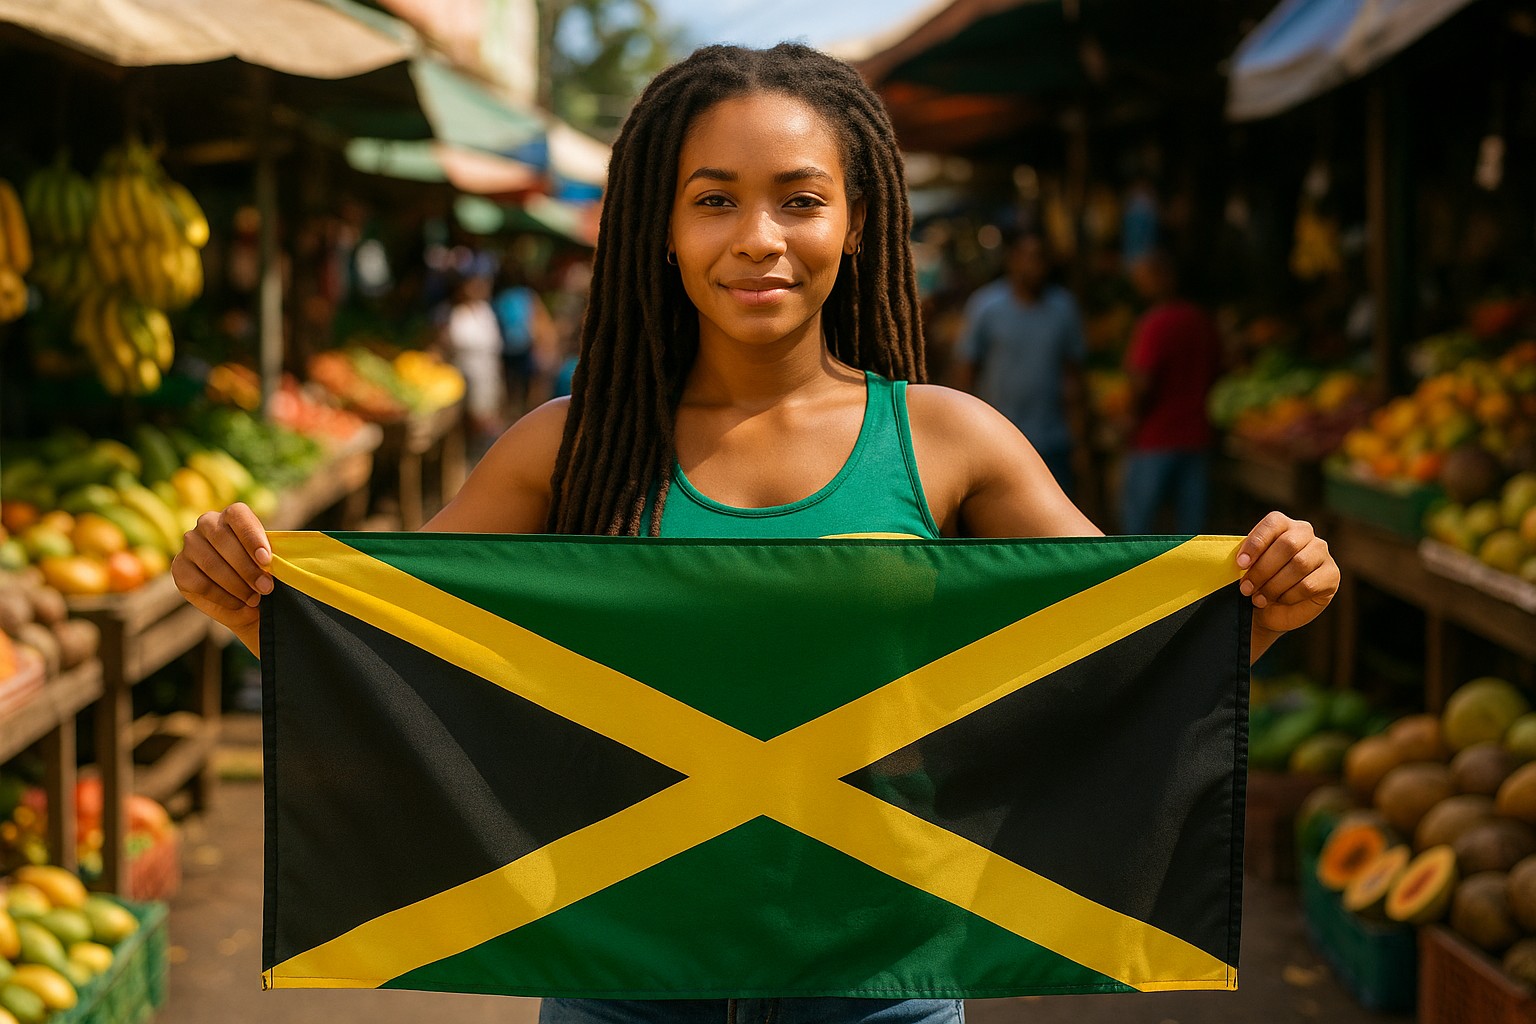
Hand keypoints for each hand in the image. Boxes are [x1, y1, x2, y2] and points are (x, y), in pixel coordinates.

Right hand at [171, 502, 272, 654]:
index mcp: (232, 515)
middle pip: (222, 539)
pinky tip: (237, 603)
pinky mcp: (180, 568)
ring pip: (210, 563)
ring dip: (236, 584)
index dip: (252, 537)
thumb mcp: (272, 565)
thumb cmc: (264, 576)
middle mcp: (207, 524)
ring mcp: (190, 545)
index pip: (238, 515)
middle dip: (247, 568)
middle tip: (266, 588)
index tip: (266, 560)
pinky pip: (198, 582)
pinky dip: (222, 596)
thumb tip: (275, 561)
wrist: (249, 602)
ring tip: (254, 598)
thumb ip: (271, 558)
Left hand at [1236, 511, 1339, 652]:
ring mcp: (1322, 553)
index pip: (1273, 523)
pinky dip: (1289, 595)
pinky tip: (1279, 600)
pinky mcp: (1332, 575)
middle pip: (1288, 545)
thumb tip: (1239, 560)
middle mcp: (1305, 533)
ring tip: (1258, 598)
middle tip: (1246, 588)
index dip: (1256, 543)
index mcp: (1283, 524)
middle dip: (1263, 569)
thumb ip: (1245, 558)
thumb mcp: (1247, 567)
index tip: (1240, 564)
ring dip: (1274, 585)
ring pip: (1299, 564)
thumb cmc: (1258, 582)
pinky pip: (1309, 584)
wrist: (1273, 610)